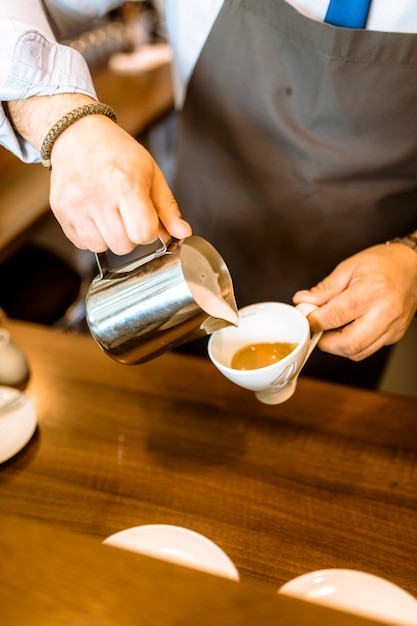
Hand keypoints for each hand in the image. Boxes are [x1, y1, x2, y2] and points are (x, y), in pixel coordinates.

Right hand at [49, 114, 190, 253]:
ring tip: (108, 214)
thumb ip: (167, 207)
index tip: (145, 218)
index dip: (148, 231)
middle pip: (122, 246)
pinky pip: (81, 243)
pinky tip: (93, 215)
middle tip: (126, 214)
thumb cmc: (118, 153)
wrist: (77, 134)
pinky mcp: (60, 210)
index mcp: (126, 184)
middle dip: (129, 236)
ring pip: (100, 248)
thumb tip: (183, 233)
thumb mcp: (151, 173)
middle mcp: (98, 196)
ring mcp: (76, 204)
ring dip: (109, 238)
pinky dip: (90, 236)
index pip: (143, 234)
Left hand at [293, 243, 416, 360]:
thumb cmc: (383, 263)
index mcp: (372, 290)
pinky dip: (352, 344)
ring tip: (332, 329)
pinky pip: (368, 349)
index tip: (306, 318)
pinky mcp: (395, 335)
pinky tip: (347, 329)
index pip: (336, 315)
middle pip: (349, 344)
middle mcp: (386, 312)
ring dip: (338, 346)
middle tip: (317, 330)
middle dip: (325, 342)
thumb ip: (325, 289)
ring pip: (358, 352)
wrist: (414, 266)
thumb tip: (303, 301)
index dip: (314, 320)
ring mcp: (393, 327)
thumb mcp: (349, 267)